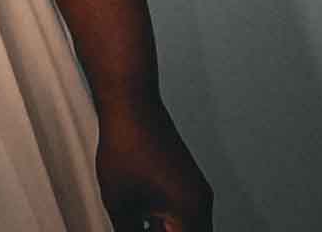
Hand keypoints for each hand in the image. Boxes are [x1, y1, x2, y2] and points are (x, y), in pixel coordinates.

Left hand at [96, 98, 212, 231]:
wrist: (132, 103)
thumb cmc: (127, 146)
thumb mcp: (121, 204)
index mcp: (191, 214)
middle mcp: (200, 203)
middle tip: (138, 229)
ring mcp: (194, 191)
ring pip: (185, 228)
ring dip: (164, 231)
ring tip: (137, 223)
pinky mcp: (183, 181)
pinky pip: (180, 214)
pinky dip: (164, 224)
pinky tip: (140, 220)